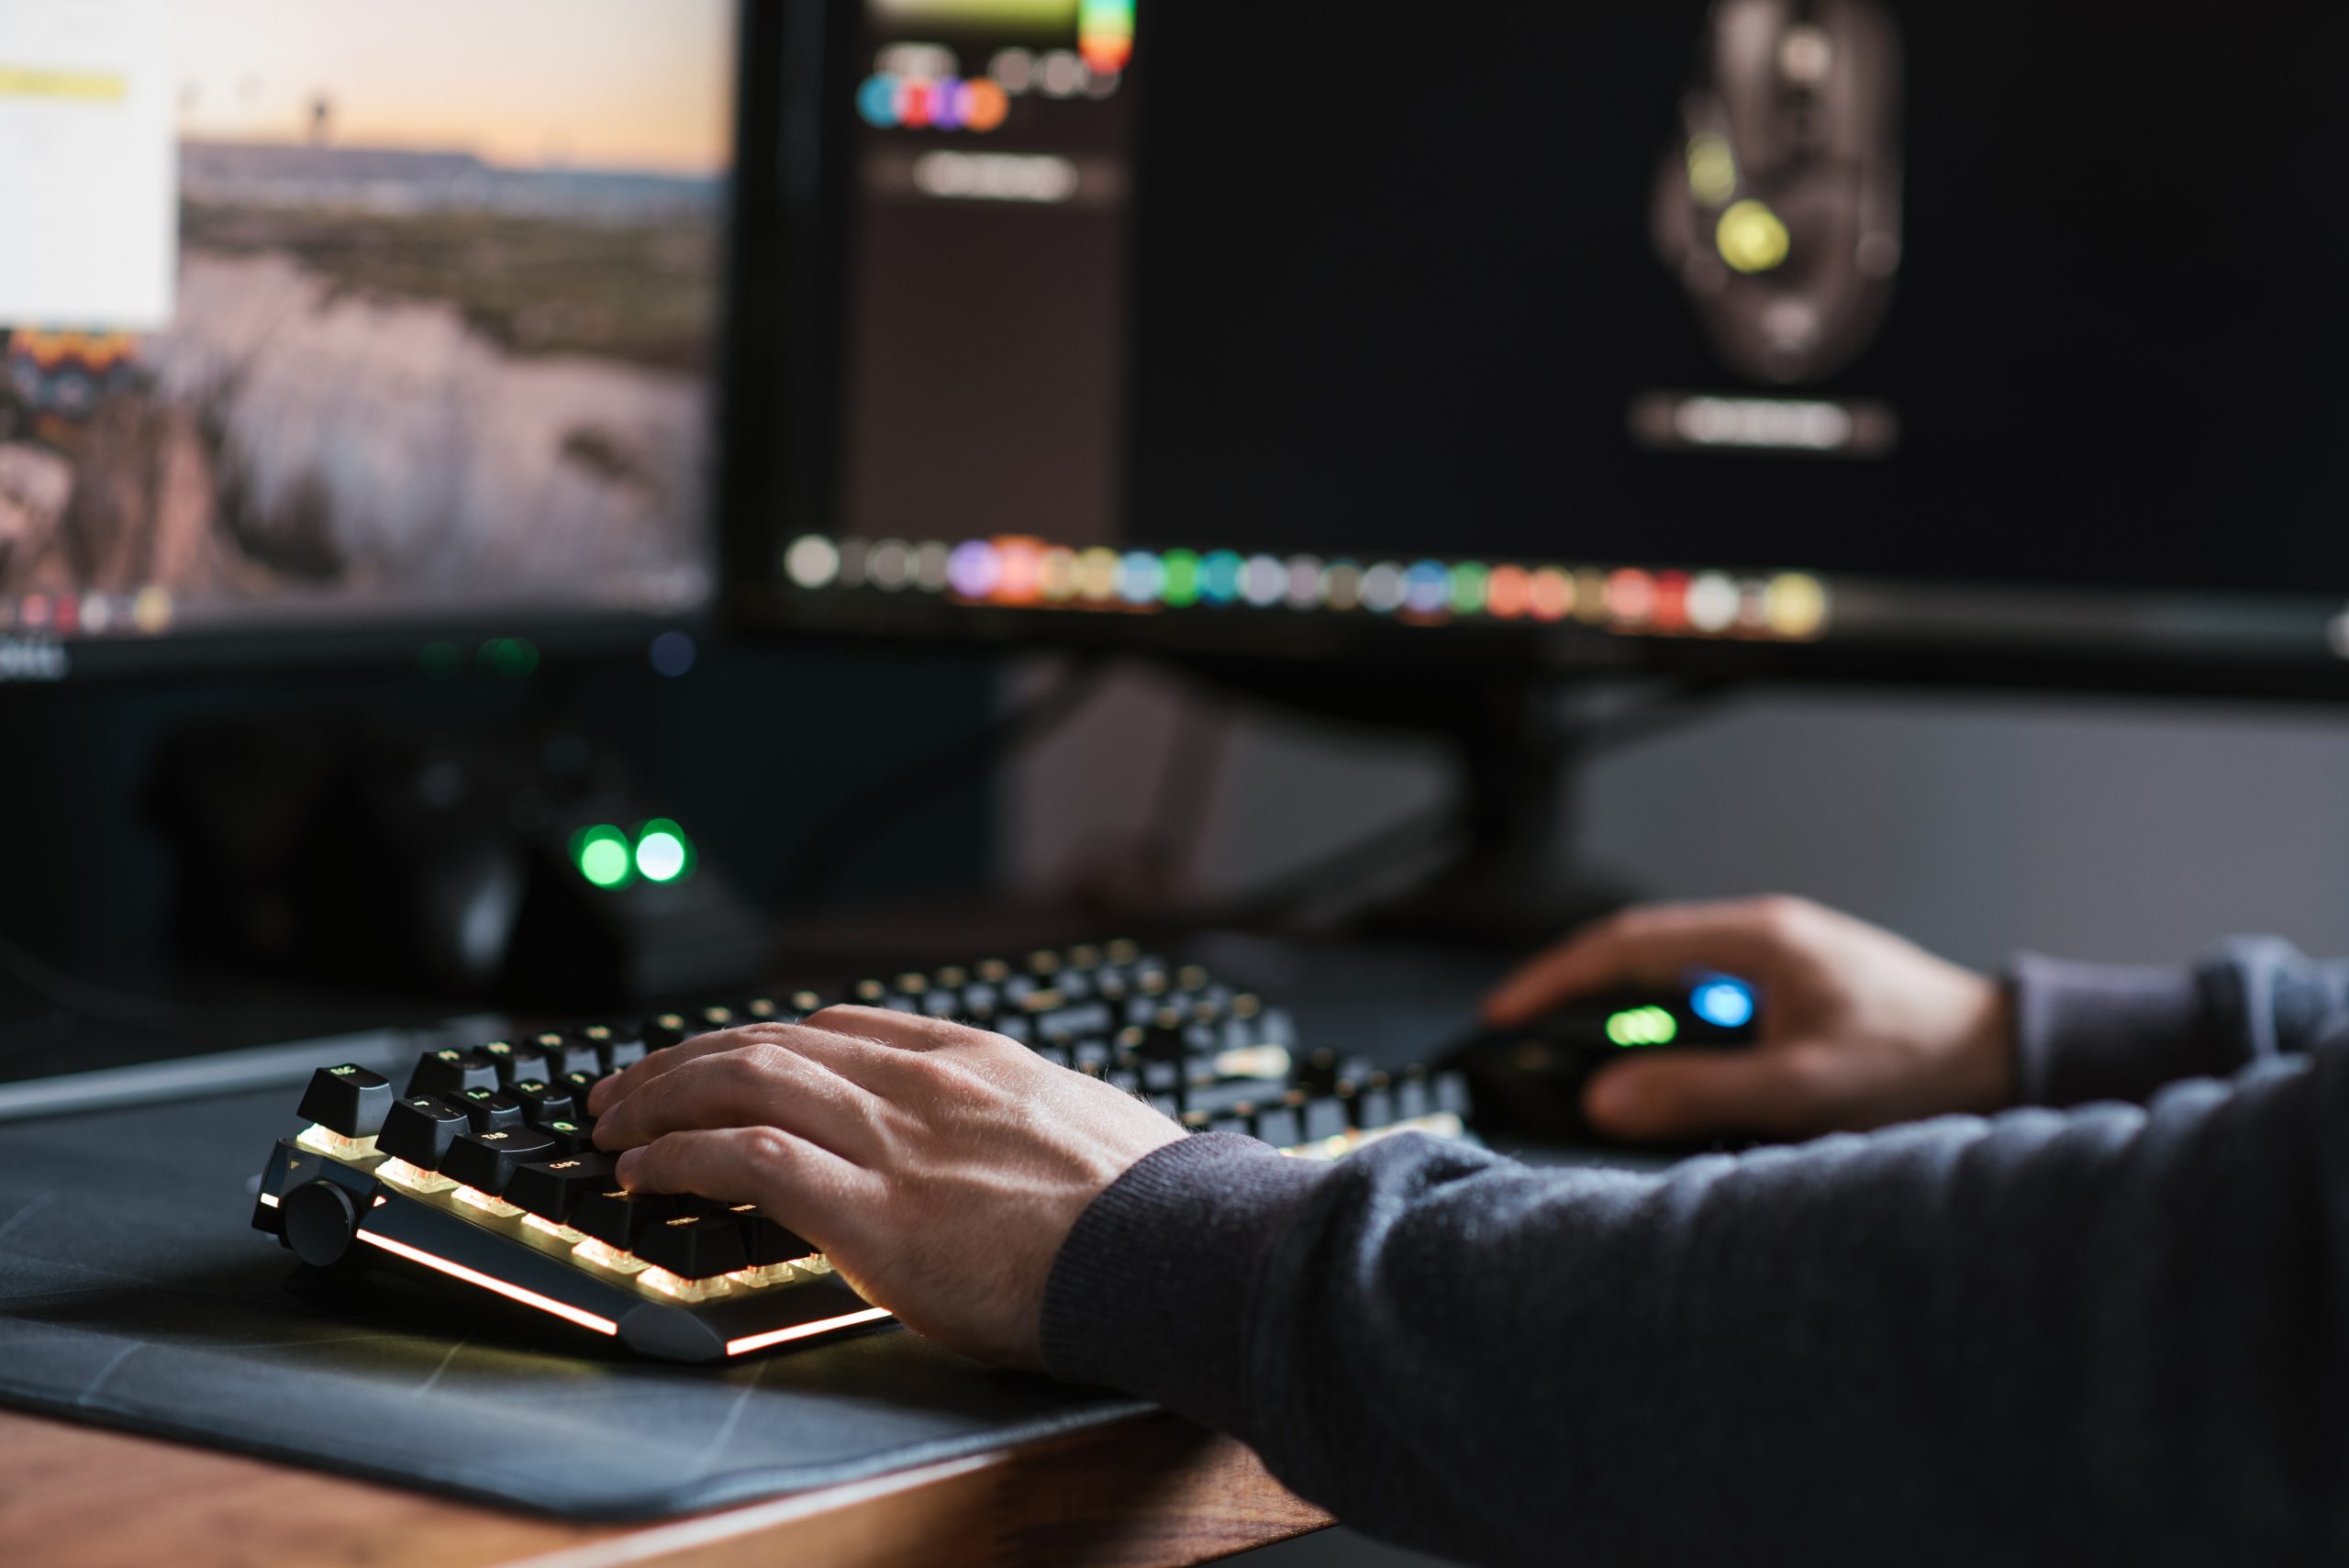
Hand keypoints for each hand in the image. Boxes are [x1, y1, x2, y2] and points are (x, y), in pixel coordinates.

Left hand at [586, 1007, 1184, 1367]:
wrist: (1171, 1250)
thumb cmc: (1146, 1212)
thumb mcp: (1084, 1130)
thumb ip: (1020, 1125)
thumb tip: (1008, 1154)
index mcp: (977, 1060)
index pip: (841, 1025)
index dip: (764, 1039)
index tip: (725, 1059)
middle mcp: (923, 1083)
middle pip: (773, 1041)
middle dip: (687, 1059)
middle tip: (631, 1085)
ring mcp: (894, 1140)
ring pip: (745, 1081)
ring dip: (663, 1097)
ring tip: (613, 1122)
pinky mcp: (872, 1210)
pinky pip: (747, 1160)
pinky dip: (681, 1156)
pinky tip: (643, 1172)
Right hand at [1483, 897, 2014, 1142]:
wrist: (2009, 1059)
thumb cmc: (1923, 1064)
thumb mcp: (1804, 1087)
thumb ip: (1701, 1091)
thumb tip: (1605, 1098)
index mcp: (1758, 939)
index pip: (1625, 943)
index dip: (1554, 977)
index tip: (1504, 1011)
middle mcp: (1764, 938)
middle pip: (1639, 952)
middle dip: (1575, 994)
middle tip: (1524, 1036)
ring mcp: (1781, 961)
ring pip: (1673, 976)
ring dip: (1627, 1017)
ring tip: (1586, 1064)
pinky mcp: (1797, 992)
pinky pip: (1709, 1001)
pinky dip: (1671, 1033)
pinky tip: (1671, 1076)